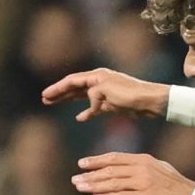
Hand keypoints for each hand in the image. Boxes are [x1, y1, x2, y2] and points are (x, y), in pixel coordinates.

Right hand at [41, 67, 166, 120]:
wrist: (149, 102)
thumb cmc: (130, 93)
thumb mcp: (106, 91)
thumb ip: (92, 95)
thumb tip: (89, 106)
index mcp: (96, 76)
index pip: (72, 81)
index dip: (57, 88)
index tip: (45, 95)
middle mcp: (99, 82)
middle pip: (74, 87)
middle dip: (59, 93)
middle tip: (44, 99)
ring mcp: (105, 94)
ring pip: (82, 97)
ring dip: (68, 101)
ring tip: (54, 105)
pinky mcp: (111, 105)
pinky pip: (95, 109)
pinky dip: (87, 113)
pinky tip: (80, 118)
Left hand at [72, 152, 194, 194]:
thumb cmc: (175, 184)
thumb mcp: (158, 168)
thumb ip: (141, 166)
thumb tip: (125, 168)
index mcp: (143, 159)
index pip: (114, 158)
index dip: (96, 160)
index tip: (82, 164)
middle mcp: (141, 168)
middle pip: (109, 170)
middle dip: (90, 175)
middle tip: (75, 179)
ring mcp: (142, 182)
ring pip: (112, 182)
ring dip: (94, 185)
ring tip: (80, 188)